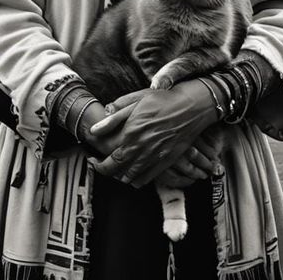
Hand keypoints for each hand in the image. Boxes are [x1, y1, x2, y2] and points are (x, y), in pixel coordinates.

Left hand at [85, 83, 217, 187]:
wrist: (189, 108)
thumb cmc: (160, 101)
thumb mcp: (135, 101)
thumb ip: (114, 117)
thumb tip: (95, 129)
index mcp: (132, 133)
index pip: (111, 159)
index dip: (100, 164)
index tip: (93, 160)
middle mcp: (143, 149)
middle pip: (120, 171)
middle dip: (107, 172)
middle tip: (100, 166)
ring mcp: (156, 157)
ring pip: (134, 178)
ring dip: (122, 176)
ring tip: (115, 169)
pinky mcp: (167, 162)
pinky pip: (149, 178)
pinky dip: (138, 180)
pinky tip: (133, 173)